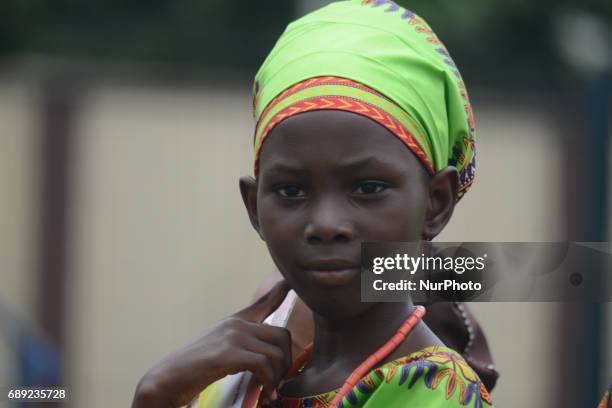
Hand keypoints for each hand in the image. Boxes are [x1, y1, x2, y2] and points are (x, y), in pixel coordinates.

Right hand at [132, 281, 292, 407]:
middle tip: (279, 379)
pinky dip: (268, 382)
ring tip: (270, 389)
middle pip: (282, 335)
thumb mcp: (219, 349)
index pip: (264, 302)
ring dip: (278, 376)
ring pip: (276, 352)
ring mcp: (232, 336)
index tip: (291, 282)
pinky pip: (264, 365)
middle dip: (286, 360)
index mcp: (234, 322)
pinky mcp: (228, 353)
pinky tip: (265, 392)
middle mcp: (236, 324)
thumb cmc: (192, 370)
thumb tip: (263, 355)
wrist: (165, 379)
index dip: (281, 292)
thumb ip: (241, 345)